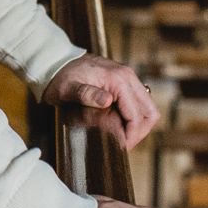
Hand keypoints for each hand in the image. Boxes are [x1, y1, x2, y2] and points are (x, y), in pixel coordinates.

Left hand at [45, 53, 159, 148]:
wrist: (56, 60)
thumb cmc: (60, 76)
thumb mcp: (68, 88)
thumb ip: (86, 94)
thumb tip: (107, 100)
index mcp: (119, 79)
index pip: (137, 115)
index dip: (131, 134)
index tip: (120, 146)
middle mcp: (128, 76)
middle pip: (150, 111)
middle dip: (139, 131)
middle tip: (124, 143)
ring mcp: (127, 78)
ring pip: (147, 108)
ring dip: (139, 124)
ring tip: (122, 136)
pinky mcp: (124, 81)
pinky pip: (139, 102)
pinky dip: (135, 116)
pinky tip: (120, 124)